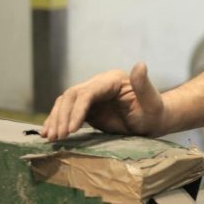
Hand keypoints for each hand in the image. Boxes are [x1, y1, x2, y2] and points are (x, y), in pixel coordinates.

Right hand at [39, 62, 168, 140]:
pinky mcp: (88, 108)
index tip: (71, 130)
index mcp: (112, 80)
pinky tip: (48, 133)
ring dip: (56, 119)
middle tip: (57, 137)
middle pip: (72, 96)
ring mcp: (92, 96)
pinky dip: (57, 121)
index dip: (77, 110)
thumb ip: (144, 85)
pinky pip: (67, 112)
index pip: (87, 93)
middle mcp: (99, 84)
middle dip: (62, 116)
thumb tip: (140, 64)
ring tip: (49, 138)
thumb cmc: (155, 112)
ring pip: (65, 103)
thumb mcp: (152, 101)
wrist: (153, 121)